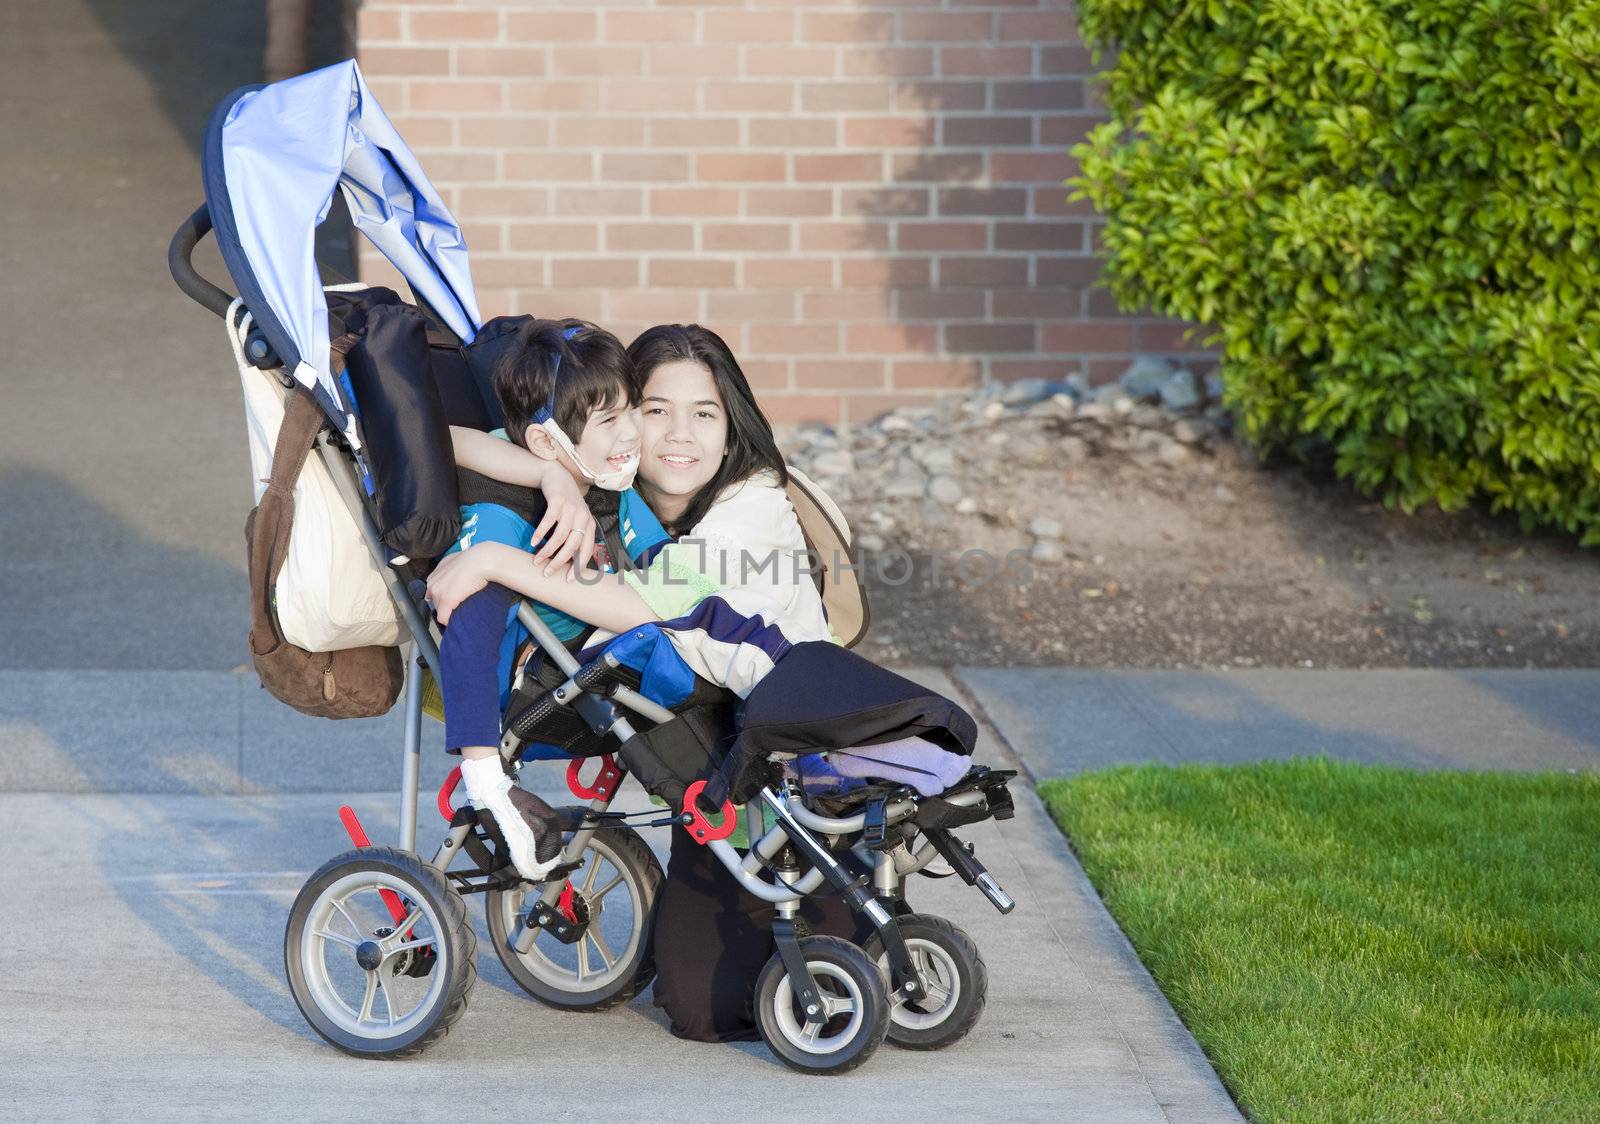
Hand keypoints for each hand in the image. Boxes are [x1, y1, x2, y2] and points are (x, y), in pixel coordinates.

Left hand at [426, 544, 509, 625]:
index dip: (443, 597)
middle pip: (435, 602)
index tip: (453, 600)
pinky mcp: (446, 600)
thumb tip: (455, 577)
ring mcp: (438, 592)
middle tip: (460, 605)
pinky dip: (449, 621)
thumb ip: (449, 569)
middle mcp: (432, 583)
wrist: (481, 561)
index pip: (433, 592)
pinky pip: (443, 618)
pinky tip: (458, 620)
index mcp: (435, 574)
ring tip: (462, 610)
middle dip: (446, 605)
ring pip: (439, 610)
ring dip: (449, 612)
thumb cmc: (474, 559)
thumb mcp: (456, 560)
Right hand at [530, 466, 595, 580]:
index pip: (587, 550)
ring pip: (560, 536)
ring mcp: (571, 508)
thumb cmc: (566, 504)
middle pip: (573, 545)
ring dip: (547, 551)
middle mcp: (583, 517)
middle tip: (547, 573)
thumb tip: (569, 562)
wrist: (558, 477)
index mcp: (590, 524)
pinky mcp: (558, 501)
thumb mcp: (576, 519)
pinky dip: (540, 533)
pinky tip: (533, 542)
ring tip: (536, 559)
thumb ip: (576, 536)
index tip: (569, 580)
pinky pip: (548, 522)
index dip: (578, 566)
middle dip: (559, 562)